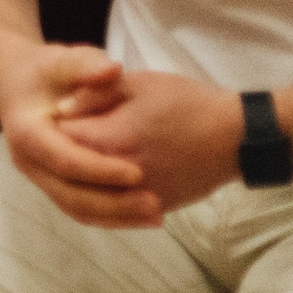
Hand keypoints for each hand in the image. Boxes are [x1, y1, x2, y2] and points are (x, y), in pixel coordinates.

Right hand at [0, 43, 160, 226]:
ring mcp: (39, 176)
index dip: (100, 170)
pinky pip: (81, 209)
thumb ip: (86, 65)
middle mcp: (27, 160)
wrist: (22, 82)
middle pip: (69, 194)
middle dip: (113, 203)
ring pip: (75, 208)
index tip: (138, 172)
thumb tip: (112, 71)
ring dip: (116, 217)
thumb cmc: (47, 71)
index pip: (64, 160)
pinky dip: (111, 216)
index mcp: (26, 131)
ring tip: (156, 216)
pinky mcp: (54, 185)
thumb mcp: (64, 60)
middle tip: (155, 203)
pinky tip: (143, 215)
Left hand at [55, 69, 243, 214]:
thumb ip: (94, 94)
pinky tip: (106, 179)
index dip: (55, 125)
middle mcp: (121, 173)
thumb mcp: (136, 84)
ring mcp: (140, 194)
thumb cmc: (187, 103)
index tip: (56, 115)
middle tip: (68, 136)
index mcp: (112, 138)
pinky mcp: (158, 207)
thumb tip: (61, 109)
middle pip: (72, 172)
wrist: (236, 136)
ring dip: (83, 179)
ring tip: (82, 160)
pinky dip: (108, 195)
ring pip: (93, 196)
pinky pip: (119, 209)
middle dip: (66, 154)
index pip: (60, 138)